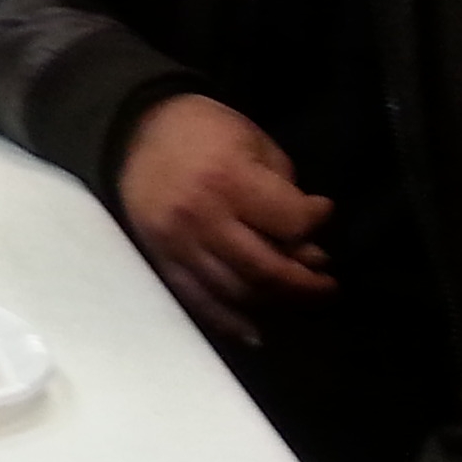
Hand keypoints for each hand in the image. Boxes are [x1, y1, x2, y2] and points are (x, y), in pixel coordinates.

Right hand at [116, 94, 333, 345]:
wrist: (133, 132)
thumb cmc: (203, 130)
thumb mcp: (253, 142)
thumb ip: (283, 189)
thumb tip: (305, 244)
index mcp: (228, 179)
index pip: (292, 221)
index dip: (317, 219)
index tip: (323, 211)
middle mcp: (202, 218)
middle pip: (268, 270)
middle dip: (308, 282)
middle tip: (328, 283)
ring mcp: (178, 244)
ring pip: (238, 293)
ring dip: (277, 301)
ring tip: (298, 295)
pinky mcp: (162, 260)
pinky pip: (199, 303)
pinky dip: (230, 323)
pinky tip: (257, 331)